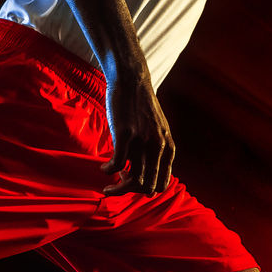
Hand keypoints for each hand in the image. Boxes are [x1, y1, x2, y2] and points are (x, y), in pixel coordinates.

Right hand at [101, 72, 175, 195]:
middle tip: (118, 184)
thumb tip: (147, 171)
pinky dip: (108, 171)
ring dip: (117, 189)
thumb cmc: (141, 106)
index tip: (134, 183)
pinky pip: (117, 165)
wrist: (132, 80)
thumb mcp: (158, 130)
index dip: (146, 188)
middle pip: (147, 187)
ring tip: (107, 187)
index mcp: (168, 148)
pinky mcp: (125, 135)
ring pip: (132, 181)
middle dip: (131, 191)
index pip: (161, 184)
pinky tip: (103, 168)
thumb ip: (157, 149)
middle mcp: (158, 147)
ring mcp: (142, 142)